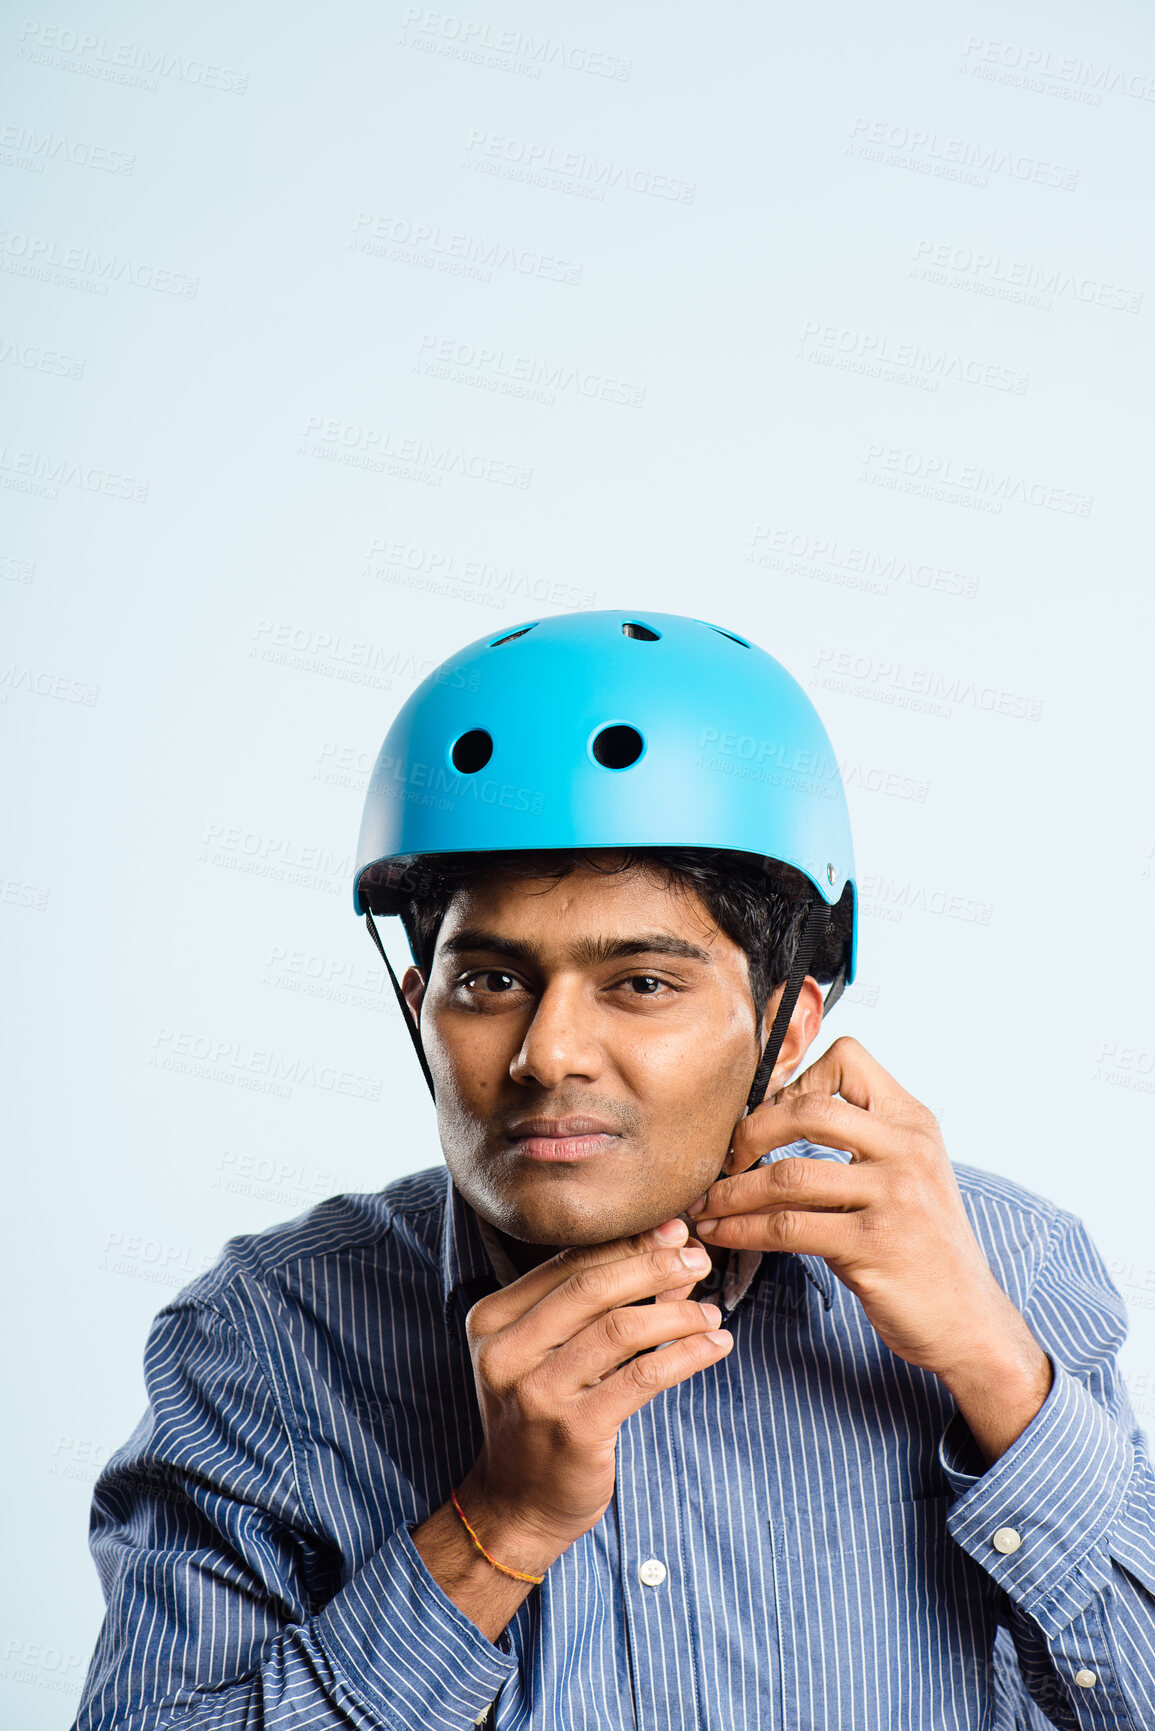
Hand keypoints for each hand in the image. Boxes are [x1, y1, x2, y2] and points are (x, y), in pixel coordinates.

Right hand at [457, 1220, 732, 1572]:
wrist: (516, 1505)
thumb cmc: (540, 1417)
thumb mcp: (552, 1353)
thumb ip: (600, 1304)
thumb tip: (670, 1250)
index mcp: (493, 1320)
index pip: (568, 1263)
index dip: (626, 1243)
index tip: (673, 1230)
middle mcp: (506, 1351)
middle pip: (593, 1287)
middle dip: (654, 1266)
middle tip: (700, 1261)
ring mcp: (537, 1393)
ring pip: (621, 1329)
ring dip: (678, 1314)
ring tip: (711, 1312)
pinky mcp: (574, 1430)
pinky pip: (643, 1378)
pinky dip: (686, 1356)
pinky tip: (715, 1347)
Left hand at [688, 1036, 1051, 1459]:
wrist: (969, 1321)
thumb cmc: (922, 1246)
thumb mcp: (906, 1176)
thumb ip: (857, 1143)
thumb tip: (769, 1121)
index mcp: (913, 1121)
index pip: (847, 1057)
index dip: (797, 1077)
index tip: (769, 1115)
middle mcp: (908, 1149)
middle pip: (805, 1109)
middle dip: (749, 1133)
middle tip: (724, 1159)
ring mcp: (894, 1196)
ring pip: (786, 1175)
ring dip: (732, 1192)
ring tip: (707, 1204)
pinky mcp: (874, 1244)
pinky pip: (787, 1228)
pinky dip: (742, 1230)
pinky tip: (722, 1234)